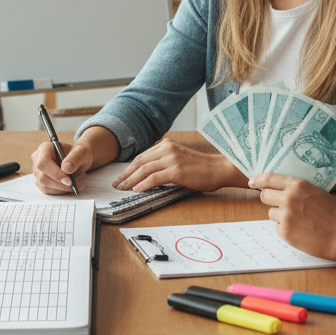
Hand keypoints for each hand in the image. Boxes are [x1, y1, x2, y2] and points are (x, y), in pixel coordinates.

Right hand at [31, 138, 91, 194]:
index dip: (55, 173)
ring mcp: (37, 171)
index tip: (69, 181)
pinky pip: (48, 190)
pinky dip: (60, 191)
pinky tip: (69, 187)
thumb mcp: (81, 152)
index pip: (43, 163)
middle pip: (43, 177)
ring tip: (76, 183)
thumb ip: (75, 158)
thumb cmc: (78, 154)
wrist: (77, 160)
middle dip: (61, 184)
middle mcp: (37, 159)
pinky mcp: (40, 181)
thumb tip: (65, 169)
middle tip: (76, 185)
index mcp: (45, 148)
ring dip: (62, 188)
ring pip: (45, 186)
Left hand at [113, 139, 244, 192]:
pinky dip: (143, 184)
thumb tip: (146, 174)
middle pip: (140, 162)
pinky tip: (136, 190)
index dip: (129, 167)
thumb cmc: (201, 168)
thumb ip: (164, 161)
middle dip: (126, 174)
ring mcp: (172, 159)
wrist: (218, 169)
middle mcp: (167, 149)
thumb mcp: (179, 159)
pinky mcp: (176, 171)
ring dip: (131, 180)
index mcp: (167, 145)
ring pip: (144, 169)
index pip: (142, 156)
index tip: (122, 176)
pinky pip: (154, 178)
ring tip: (123, 188)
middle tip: (117, 184)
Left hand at [248, 173, 335, 260]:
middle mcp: (289, 198)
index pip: (268, 178)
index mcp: (297, 185)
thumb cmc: (334, 213)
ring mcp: (286, 216)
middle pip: (264, 196)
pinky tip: (301, 230)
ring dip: (280, 216)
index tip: (252, 182)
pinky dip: (286, 229)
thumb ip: (297, 189)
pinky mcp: (285, 233)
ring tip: (299, 220)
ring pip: (271, 213)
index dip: (258, 180)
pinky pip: (278, 228)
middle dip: (270, 200)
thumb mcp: (316, 192)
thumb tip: (280, 188)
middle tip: (281, 205)